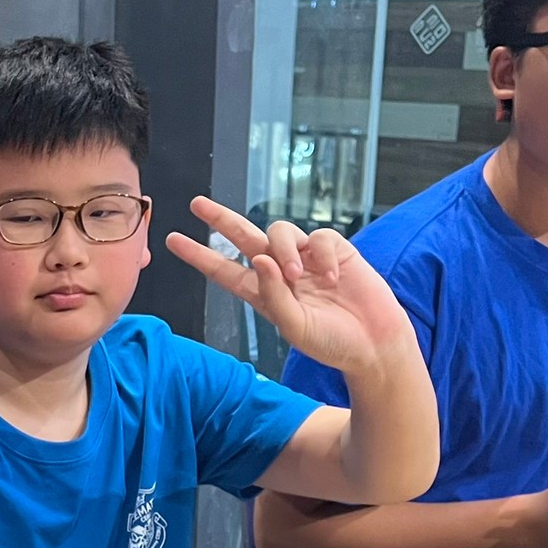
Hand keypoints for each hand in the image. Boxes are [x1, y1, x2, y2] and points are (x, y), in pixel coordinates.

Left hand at [166, 198, 415, 376]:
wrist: (373, 343)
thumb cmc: (331, 343)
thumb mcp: (294, 327)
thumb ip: (273, 295)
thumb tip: (257, 258)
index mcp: (264, 294)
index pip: (225, 270)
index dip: (200, 256)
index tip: (173, 240)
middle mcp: (280, 272)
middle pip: (244, 237)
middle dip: (221, 219)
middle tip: (196, 204)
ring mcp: (307, 258)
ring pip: (280, 232)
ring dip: (283, 249)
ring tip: (297, 276)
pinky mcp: (333, 249)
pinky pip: (318, 237)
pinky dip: (320, 254)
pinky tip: (331, 277)